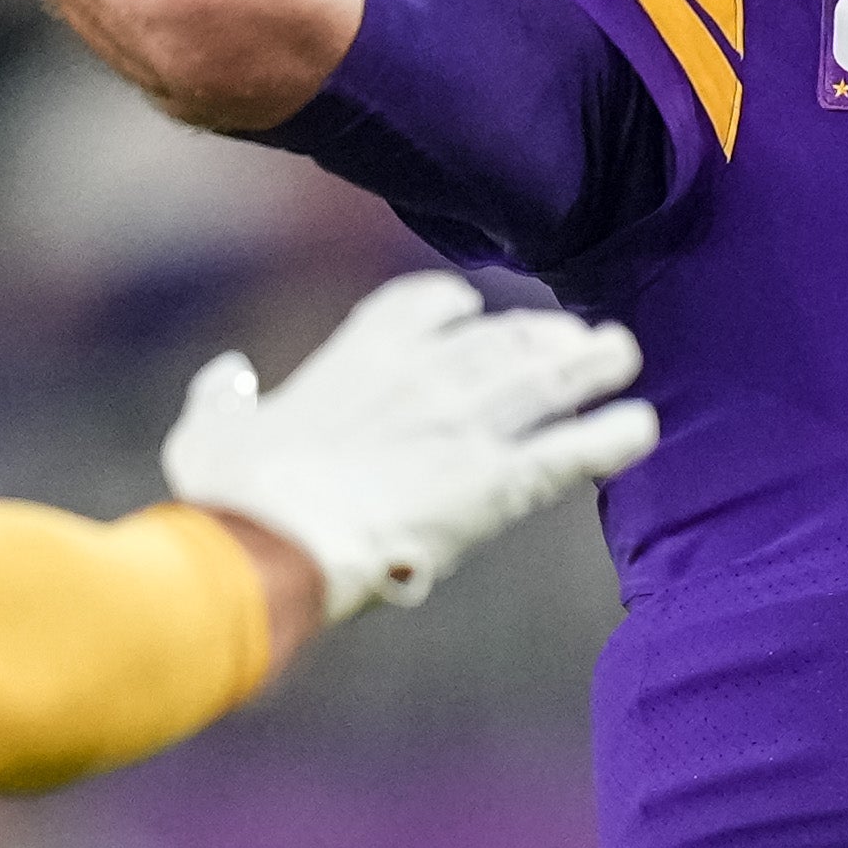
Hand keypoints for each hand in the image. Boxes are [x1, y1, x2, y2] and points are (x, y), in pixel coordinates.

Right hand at [162, 271, 656, 620]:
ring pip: (551, 378)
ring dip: (592, 363)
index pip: (423, 305)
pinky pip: (575, 449)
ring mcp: (471, 424)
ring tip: (622, 355)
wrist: (278, 542)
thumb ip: (221, 398)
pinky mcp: (501, 481)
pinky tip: (642, 428)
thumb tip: (227, 377)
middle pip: (505, 337)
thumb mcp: (205, 435)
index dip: (455, 308)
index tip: (471, 314)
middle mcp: (427, 377)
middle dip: (543, 332)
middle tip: (575, 336)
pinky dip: (614, 436)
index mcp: (358, 357)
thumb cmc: (234, 496)